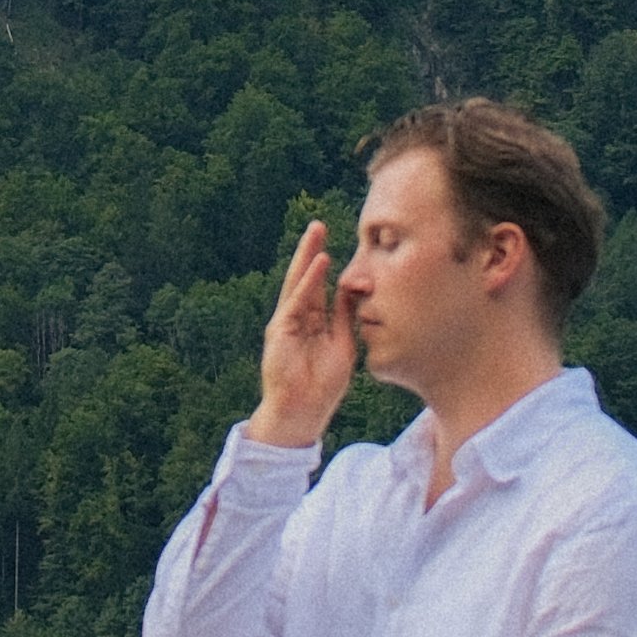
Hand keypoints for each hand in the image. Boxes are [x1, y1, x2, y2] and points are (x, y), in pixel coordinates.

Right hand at [250, 216, 358, 448]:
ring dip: (307, 256)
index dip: (326, 265)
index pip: (320, 286)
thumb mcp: (342, 344)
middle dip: (312, 251)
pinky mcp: (281, 331)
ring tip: (317, 232)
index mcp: (312, 322)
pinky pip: (296, 300)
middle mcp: (297, 318)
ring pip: (298, 283)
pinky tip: (317, 263)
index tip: (336, 242)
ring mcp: (287, 323)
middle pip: (306, 277)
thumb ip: (345, 317)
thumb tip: (355, 290)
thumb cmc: (323, 385)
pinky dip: (308, 281)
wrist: (304, 412)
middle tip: (319, 224)